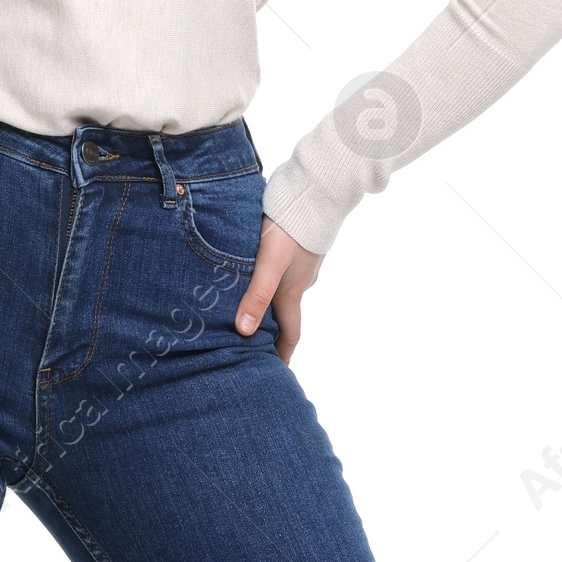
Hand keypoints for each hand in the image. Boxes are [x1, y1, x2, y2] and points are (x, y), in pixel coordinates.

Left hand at [236, 217, 321, 362]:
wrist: (318, 187)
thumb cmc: (290, 225)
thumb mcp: (269, 262)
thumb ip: (257, 294)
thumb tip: (243, 331)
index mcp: (293, 291)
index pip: (290, 334)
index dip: (282, 355)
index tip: (275, 374)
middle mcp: (301, 281)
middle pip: (284, 313)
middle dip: (270, 330)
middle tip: (251, 342)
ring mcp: (303, 262)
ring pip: (282, 288)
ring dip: (267, 300)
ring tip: (244, 302)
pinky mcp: (300, 244)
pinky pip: (282, 268)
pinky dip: (269, 277)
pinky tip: (254, 267)